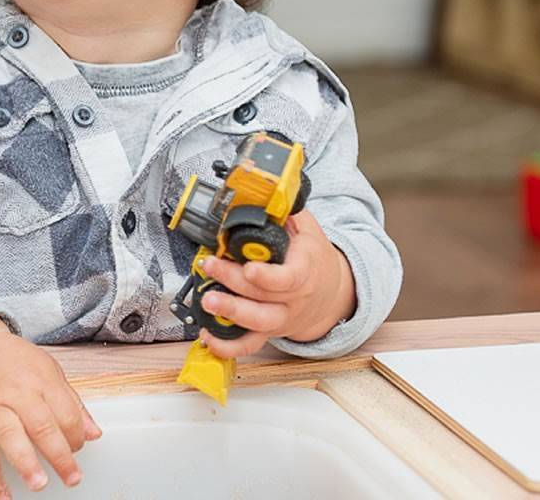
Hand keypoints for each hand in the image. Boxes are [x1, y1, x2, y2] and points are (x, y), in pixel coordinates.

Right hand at [0, 317, 101, 498]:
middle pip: (41, 426)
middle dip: (59, 455)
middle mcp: (15, 392)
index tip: (78, 447)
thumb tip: (93, 433)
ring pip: (10, 437)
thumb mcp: (47, 370)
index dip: (76, 434)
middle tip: (72, 477)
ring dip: (26, 464)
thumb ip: (71, 401)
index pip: (65, 411)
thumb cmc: (11, 360)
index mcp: (39, 378)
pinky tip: (2, 495)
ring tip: (39, 483)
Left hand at [195, 210, 355, 358]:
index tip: (248, 267)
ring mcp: (281, 319)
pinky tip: (207, 337)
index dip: (267, 276)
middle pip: (263, 297)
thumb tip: (260, 193)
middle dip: (232, 283)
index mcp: (304, 272)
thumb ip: (284, 213)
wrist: (333, 293)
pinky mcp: (269, 332)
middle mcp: (293, 300)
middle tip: (209, 267)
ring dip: (229, 314)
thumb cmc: (314, 258)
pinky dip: (227, 346)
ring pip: (256, 324)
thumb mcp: (307, 229)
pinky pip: (249, 345)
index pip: (288, 278)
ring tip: (206, 302)